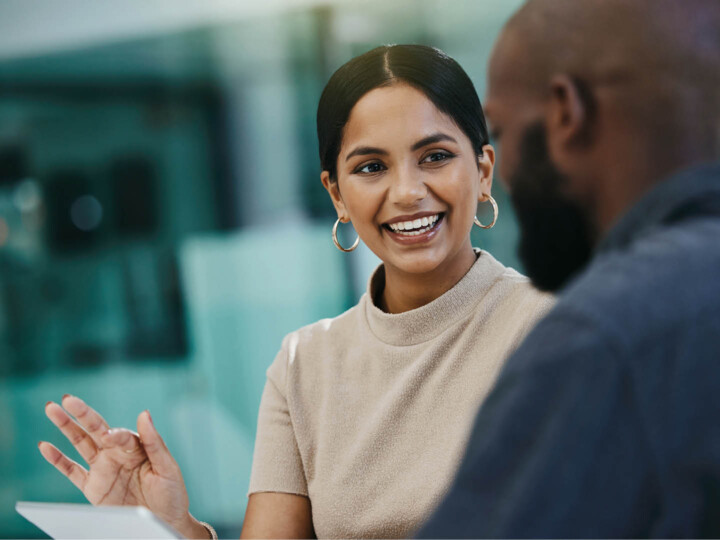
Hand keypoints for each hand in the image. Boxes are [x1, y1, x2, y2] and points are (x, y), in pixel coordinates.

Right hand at [39, 395, 210, 538]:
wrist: (165, 521)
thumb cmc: (171, 493)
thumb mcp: (167, 467)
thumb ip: (154, 441)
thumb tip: (144, 413)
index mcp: (136, 447)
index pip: (121, 435)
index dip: (114, 434)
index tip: (108, 437)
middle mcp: (117, 453)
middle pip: (96, 429)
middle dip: (82, 414)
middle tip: (68, 399)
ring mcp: (103, 468)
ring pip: (80, 443)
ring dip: (66, 426)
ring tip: (51, 408)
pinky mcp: (93, 487)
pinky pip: (72, 471)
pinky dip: (58, 459)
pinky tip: (45, 446)